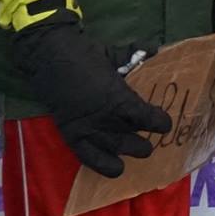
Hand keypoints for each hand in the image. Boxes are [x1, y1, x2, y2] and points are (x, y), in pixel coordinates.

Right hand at [7, 16, 172, 176]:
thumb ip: (136, 54)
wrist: (49, 58)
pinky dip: (106, 166)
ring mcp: (88, 130)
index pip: (146, 119)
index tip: (165, 123)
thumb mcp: (114, 53)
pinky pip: (91, 160)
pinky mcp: (72, 136)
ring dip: (131, 151)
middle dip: (146, 141)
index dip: (160, 123)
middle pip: (134, 139)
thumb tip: (157, 49)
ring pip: (116, 150)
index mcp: (118, 98)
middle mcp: (105, 119)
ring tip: (140, 149)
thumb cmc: (84, 54)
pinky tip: (117, 166)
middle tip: (151, 137)